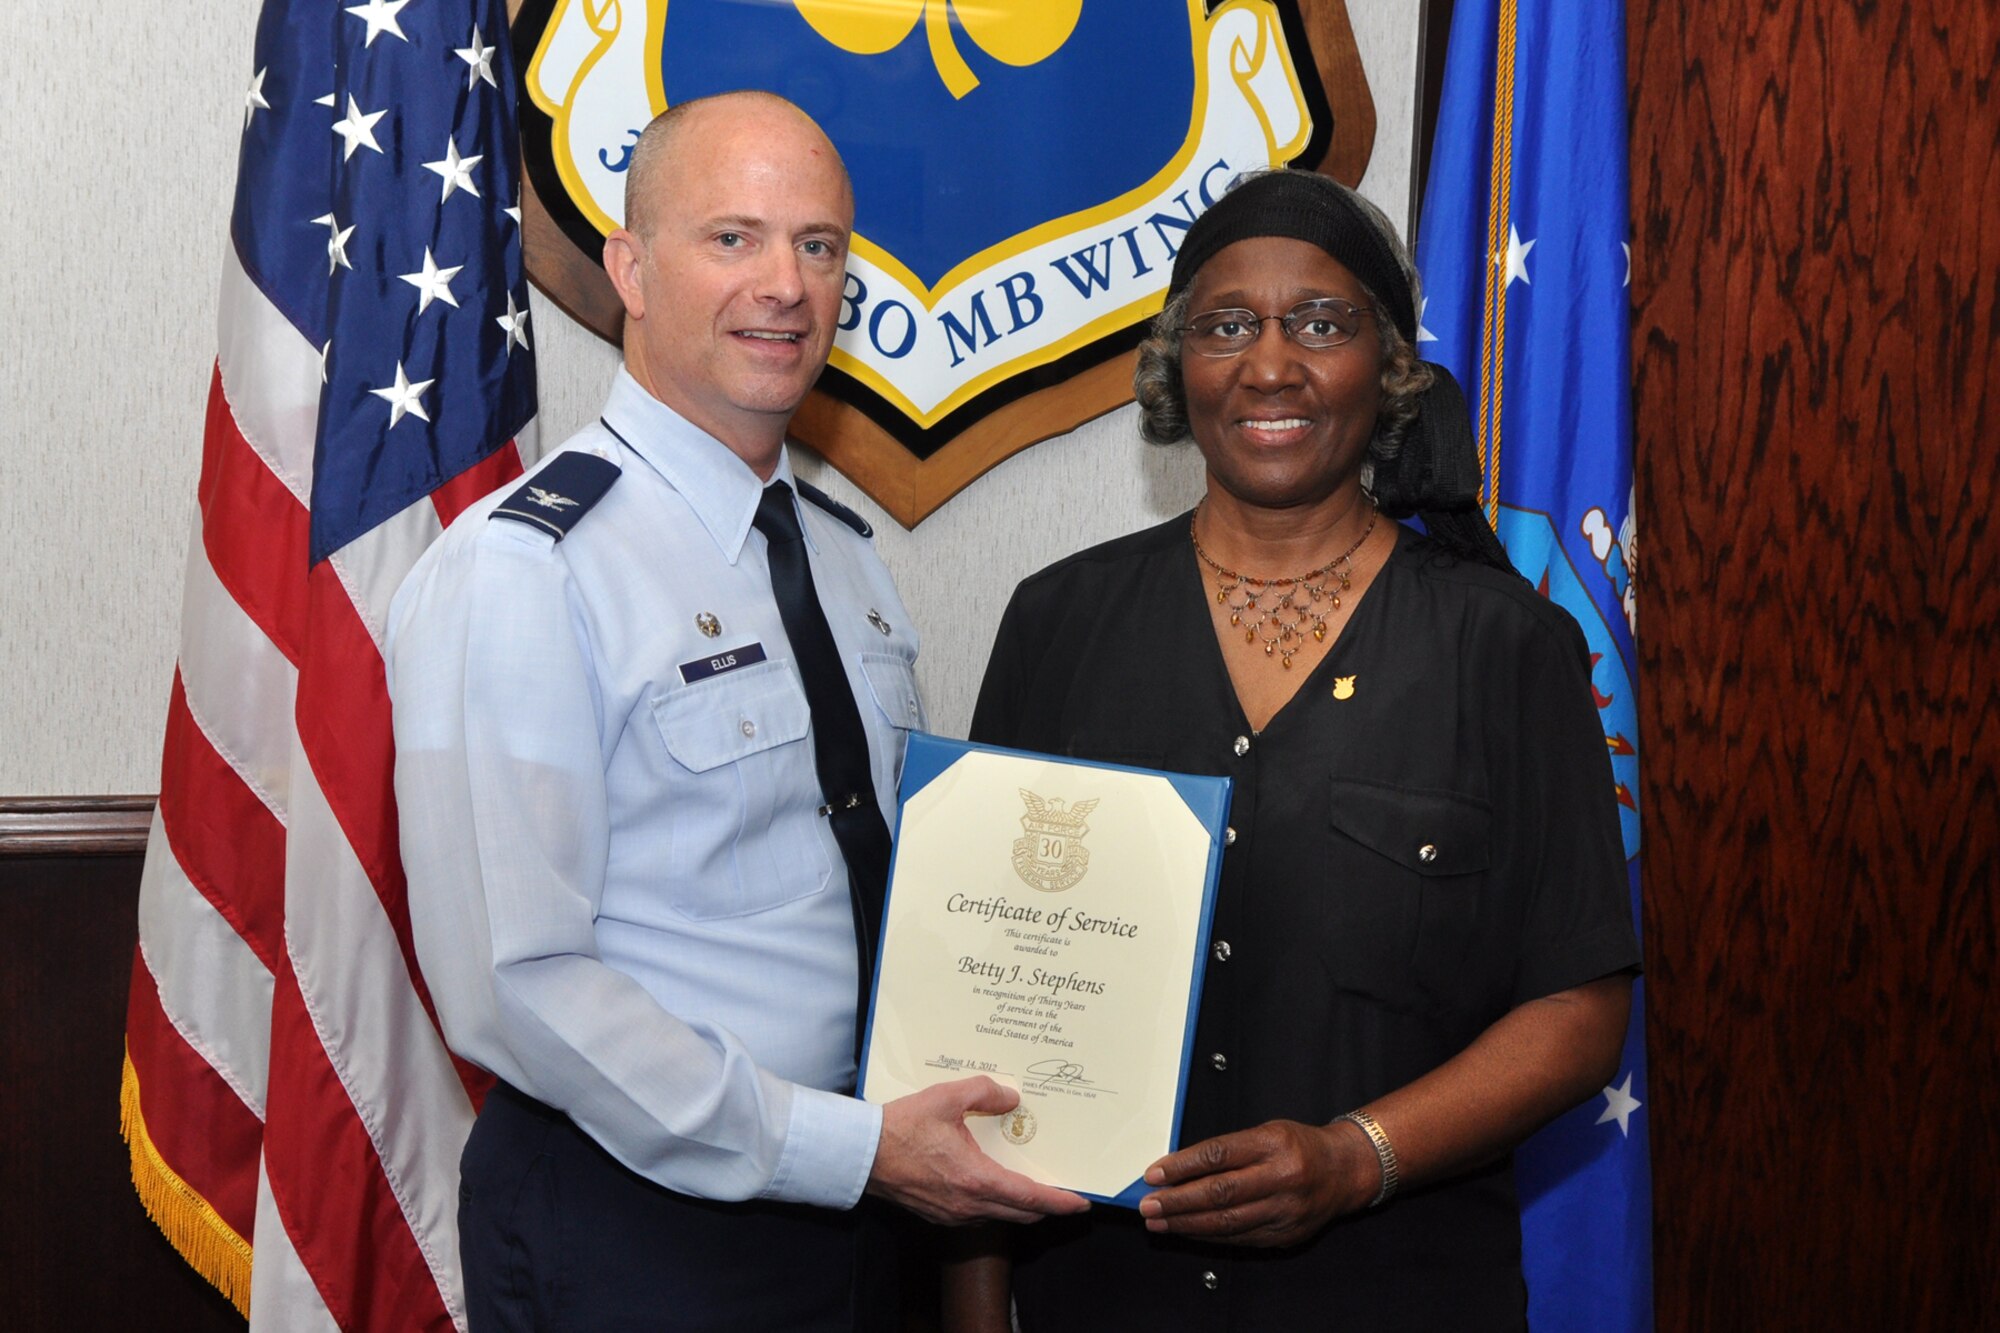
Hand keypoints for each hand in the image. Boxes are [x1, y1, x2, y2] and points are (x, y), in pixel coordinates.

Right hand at [866, 1077, 1089, 1225]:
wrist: (862, 1154)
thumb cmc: (901, 1127)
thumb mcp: (947, 1097)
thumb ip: (985, 1092)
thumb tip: (1011, 1098)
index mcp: (978, 1180)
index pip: (1032, 1199)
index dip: (1061, 1202)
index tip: (1081, 1202)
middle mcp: (969, 1206)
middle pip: (1022, 1214)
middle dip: (1047, 1206)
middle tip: (1063, 1193)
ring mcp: (953, 1215)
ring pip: (1001, 1217)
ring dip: (1020, 1206)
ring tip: (1031, 1185)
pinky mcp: (939, 1215)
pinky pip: (979, 1216)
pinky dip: (996, 1205)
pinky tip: (993, 1184)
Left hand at [1137, 1118, 1373, 1246]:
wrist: (1344, 1170)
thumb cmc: (1299, 1146)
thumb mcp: (1266, 1132)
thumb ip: (1227, 1149)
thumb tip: (1179, 1167)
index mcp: (1273, 1144)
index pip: (1218, 1155)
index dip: (1182, 1166)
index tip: (1154, 1174)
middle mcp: (1282, 1178)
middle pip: (1220, 1193)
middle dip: (1177, 1201)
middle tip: (1149, 1205)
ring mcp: (1285, 1210)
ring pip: (1227, 1221)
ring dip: (1186, 1223)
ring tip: (1159, 1221)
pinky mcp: (1285, 1234)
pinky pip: (1239, 1238)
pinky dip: (1208, 1235)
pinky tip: (1187, 1230)